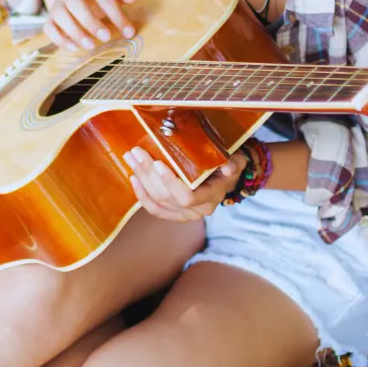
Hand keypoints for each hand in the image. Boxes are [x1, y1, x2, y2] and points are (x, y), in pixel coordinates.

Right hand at [39, 0, 135, 51]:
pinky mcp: (50, 18)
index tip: (128, 32)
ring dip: (75, 31)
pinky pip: (49, 28)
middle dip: (90, 21)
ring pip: (60, 15)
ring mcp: (58, 4)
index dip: (116, 14)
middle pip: (76, 3)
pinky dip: (59, 38)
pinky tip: (74, 47)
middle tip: (106, 37)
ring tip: (90, 45)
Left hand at [123, 146, 247, 221]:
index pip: (187, 197)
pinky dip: (141, 194)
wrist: (225, 176)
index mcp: (211, 198)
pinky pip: (154, 208)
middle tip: (137, 152)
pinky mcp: (173, 213)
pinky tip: (133, 178)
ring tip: (131, 158)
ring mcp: (184, 214)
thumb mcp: (236, 161)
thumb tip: (228, 167)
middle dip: (148, 173)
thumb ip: (233, 163)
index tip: (158, 163)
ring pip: (157, 200)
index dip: (170, 182)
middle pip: (167, 197)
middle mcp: (197, 211)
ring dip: (141, 178)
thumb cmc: (228, 165)